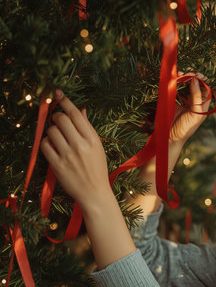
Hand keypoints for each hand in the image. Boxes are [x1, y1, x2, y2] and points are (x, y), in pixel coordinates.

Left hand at [40, 90, 112, 211]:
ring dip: (51, 131)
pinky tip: (52, 147)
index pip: (76, 114)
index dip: (65, 101)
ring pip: (51, 131)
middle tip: (57, 121)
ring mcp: (68, 155)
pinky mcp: (58, 165)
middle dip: (56, 116)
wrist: (94, 193)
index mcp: (93, 140)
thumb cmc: (97, 169)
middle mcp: (81, 146)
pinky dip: (46, 143)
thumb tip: (80, 110)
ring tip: (57, 138)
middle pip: (61, 119)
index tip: (57, 93)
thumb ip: (88, 129)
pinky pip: (45, 145)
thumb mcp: (98, 148)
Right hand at [169, 73, 209, 142]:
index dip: (202, 80)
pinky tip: (174, 79)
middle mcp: (196, 101)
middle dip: (192, 77)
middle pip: (196, 84)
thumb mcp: (195, 113)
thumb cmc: (186, 128)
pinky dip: (176, 83)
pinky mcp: (176, 101)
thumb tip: (195, 80)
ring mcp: (186, 101)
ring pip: (187, 85)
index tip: (196, 74)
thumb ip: (196, 97)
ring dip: (184, 78)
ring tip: (180, 74)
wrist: (172, 137)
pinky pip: (178, 89)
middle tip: (186, 73)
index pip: (206, 88)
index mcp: (204, 105)